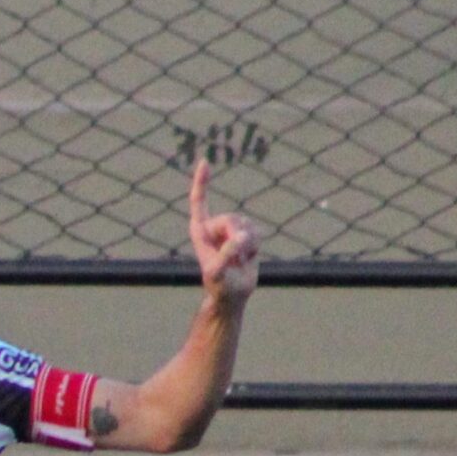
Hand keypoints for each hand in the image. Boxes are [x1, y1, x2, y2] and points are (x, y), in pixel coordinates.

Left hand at [188, 159, 259, 304]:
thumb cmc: (219, 284)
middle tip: (236, 256)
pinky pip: (257, 232)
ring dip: (248, 244)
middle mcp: (214, 227)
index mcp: (200, 230)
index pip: (199, 201)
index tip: (204, 162)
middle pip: (232, 219)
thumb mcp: (218, 271)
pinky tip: (248, 257)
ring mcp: (230, 230)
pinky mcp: (245, 236)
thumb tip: (240, 238)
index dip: (202, 182)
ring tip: (239, 259)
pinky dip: (256, 246)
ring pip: (247, 225)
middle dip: (238, 237)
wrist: (232, 293)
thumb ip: (227, 253)